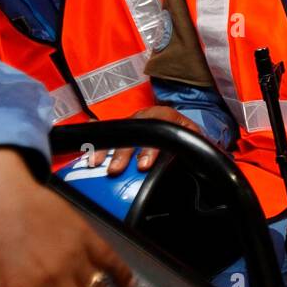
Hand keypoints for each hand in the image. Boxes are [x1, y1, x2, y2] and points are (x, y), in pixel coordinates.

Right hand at [86, 105, 201, 175]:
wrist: (185, 131)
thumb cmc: (189, 137)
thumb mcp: (196, 142)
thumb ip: (195, 150)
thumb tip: (200, 165)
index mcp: (168, 117)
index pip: (158, 127)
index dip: (149, 148)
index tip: (143, 166)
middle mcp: (148, 116)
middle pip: (132, 129)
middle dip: (123, 152)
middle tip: (115, 170)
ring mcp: (133, 121)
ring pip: (118, 131)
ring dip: (105, 148)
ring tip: (95, 164)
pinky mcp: (123, 130)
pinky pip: (107, 134)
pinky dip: (96, 143)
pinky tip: (86, 151)